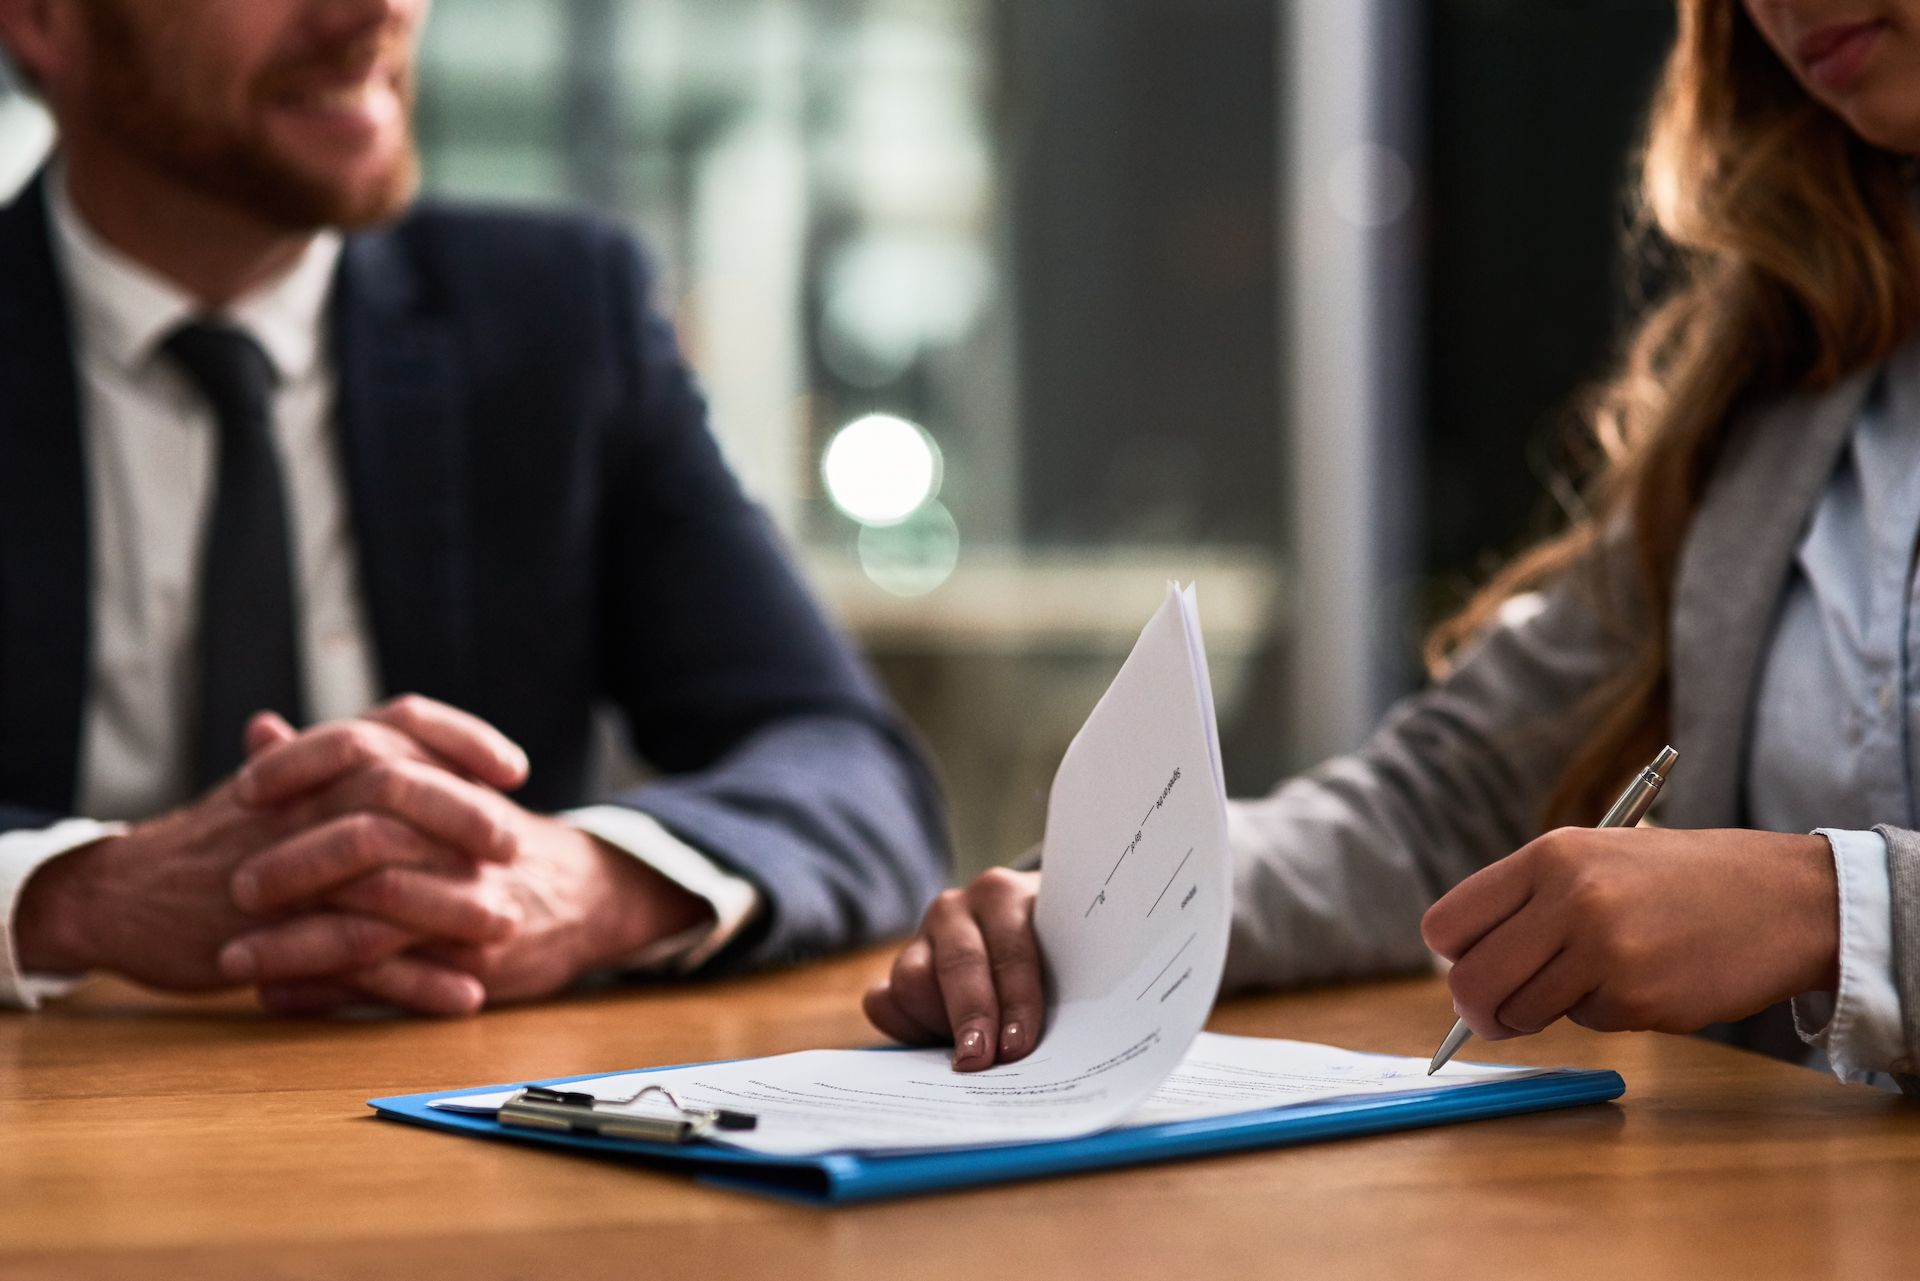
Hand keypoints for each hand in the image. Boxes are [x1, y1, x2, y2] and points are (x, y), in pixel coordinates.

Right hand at [11, 694, 525, 992]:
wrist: (122, 894)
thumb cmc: (212, 839)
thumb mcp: (276, 787)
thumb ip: (338, 761)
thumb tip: (401, 733)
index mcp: (311, 764)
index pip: (398, 723)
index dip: (461, 739)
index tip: (514, 768)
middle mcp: (302, 805)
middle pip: (397, 791)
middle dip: (465, 816)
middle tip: (515, 845)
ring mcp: (287, 871)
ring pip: (382, 879)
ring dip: (453, 906)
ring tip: (508, 926)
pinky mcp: (275, 937)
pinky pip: (358, 960)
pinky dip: (417, 981)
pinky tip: (465, 995)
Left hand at [222, 709, 711, 1013]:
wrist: (586, 894)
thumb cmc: (484, 839)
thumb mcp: (428, 785)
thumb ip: (341, 762)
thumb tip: (257, 730)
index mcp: (446, 777)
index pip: (367, 750)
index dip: (301, 767)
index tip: (242, 790)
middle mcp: (463, 834)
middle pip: (368, 838)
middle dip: (293, 865)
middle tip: (235, 888)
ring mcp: (473, 899)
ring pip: (374, 918)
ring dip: (295, 943)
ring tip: (233, 958)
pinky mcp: (479, 962)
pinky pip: (393, 980)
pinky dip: (326, 990)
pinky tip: (277, 995)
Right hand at [863, 868, 1043, 1071]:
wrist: (1032, 926)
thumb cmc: (1056, 950)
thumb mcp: (1069, 956)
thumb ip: (1063, 987)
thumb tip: (1053, 1040)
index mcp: (1005, 895)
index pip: (1010, 949)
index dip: (1016, 999)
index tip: (1018, 1044)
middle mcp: (958, 908)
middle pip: (957, 965)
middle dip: (971, 1016)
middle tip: (981, 1061)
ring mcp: (923, 935)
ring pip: (912, 980)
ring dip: (940, 1022)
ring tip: (972, 1052)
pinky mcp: (900, 965)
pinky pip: (883, 1001)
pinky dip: (906, 1028)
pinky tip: (937, 1044)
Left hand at [1421, 827, 1840, 1040]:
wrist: (1784, 899)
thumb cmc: (1680, 880)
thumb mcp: (1596, 858)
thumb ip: (1530, 902)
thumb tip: (1468, 967)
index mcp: (1548, 856)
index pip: (1447, 924)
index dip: (1455, 956)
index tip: (1473, 967)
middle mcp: (1568, 898)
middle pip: (1471, 982)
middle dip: (1477, 1011)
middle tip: (1496, 1018)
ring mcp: (1602, 950)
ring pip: (1523, 1012)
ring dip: (1546, 1011)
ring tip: (1596, 977)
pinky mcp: (1637, 997)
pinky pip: (1586, 1023)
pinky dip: (1605, 1013)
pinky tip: (1648, 979)